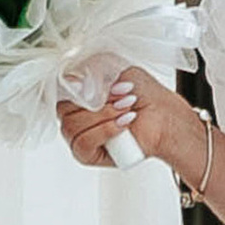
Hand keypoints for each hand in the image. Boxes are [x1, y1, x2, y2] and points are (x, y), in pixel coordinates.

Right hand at [59, 67, 190, 172]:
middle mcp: (75, 115)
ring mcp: (79, 135)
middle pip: (63, 108)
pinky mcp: (87, 154)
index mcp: (77, 94)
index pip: (58, 90)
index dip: (76, 86)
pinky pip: (83, 143)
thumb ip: (90, 71)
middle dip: (96, 101)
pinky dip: (104, 131)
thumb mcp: (117, 71)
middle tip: (122, 98)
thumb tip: (70, 80)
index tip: (97, 82)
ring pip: (71, 126)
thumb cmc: (144, 96)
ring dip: (103, 115)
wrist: (165, 117)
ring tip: (126, 111)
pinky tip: (123, 124)